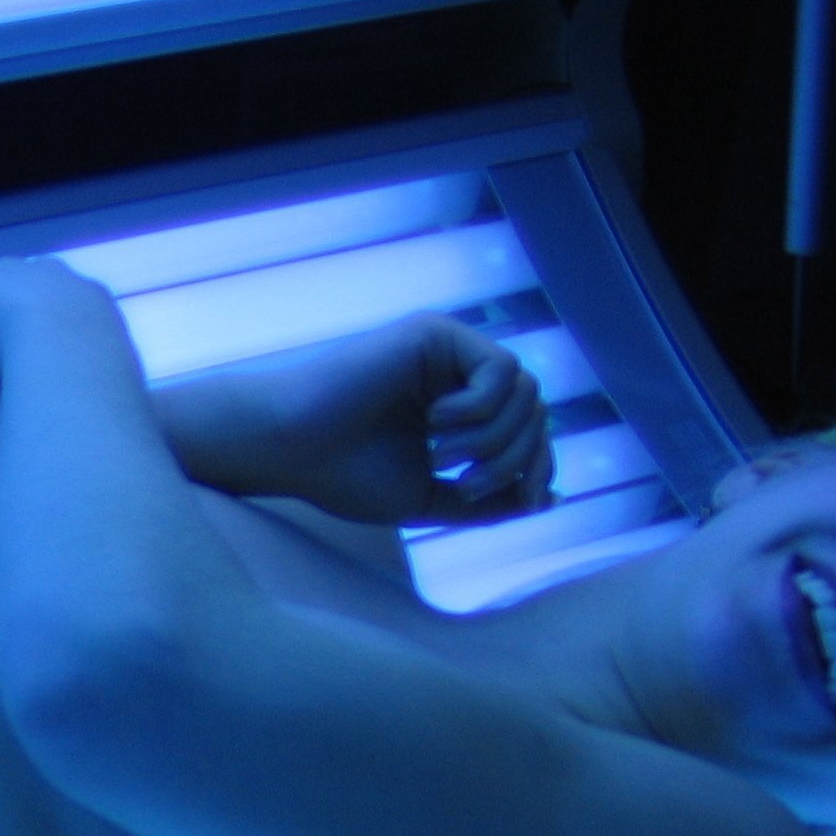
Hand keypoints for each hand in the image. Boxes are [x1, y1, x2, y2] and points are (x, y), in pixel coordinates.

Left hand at [0, 258, 123, 393]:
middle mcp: (48, 275)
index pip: (62, 310)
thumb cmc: (104, 384)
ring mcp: (7, 273)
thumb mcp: (124, 396)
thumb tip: (123, 423)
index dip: (41, 345)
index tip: (28, 384)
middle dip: (0, 333)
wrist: (71, 349)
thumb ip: (113, 399)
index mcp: (90, 299)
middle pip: (16, 296)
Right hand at [253, 313, 552, 524]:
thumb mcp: (429, 499)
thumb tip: (545, 500)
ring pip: (526, 391)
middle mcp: (455, 374)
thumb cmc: (343, 475)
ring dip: (495, 439)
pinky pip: (500, 370)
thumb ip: (484, 501)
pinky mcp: (436, 334)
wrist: (291, 449)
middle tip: (468, 487)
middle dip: (517, 459)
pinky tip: (436, 424)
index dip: (538, 466)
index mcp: (456, 408)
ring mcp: (447, 350)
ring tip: (444, 458)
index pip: (527, 430)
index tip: (527, 499)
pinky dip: (480, 409)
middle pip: (535, 410)